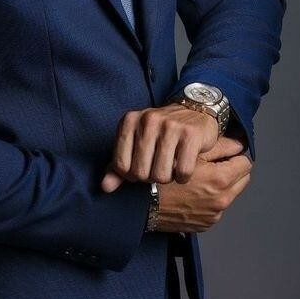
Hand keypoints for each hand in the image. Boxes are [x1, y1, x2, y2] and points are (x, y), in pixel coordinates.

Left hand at [100, 103, 218, 192]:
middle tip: (158, 166)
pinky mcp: (190, 134)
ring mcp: (170, 126)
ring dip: (168, 178)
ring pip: (161, 175)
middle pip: (141, 172)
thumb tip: (105, 187)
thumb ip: (119, 166)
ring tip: (171, 166)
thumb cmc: (160, 132)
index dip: (131, 175)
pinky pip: (183, 172)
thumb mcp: (136, 142)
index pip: (121, 165)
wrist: (194, 111)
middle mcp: (147, 120)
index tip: (141, 167)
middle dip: (150, 177)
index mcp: (129, 121)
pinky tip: (183, 167)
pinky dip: (183, 177)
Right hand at [150, 135, 252, 232]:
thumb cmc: (166, 172)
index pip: (245, 163)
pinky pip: (216, 207)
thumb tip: (239, 143)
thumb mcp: (192, 152)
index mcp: (220, 179)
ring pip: (230, 194)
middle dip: (232, 170)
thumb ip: (220, 146)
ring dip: (221, 185)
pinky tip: (193, 192)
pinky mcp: (205, 224)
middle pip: (242, 180)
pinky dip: (210, 199)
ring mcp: (214, 215)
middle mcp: (222, 200)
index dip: (234, 155)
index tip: (223, 153)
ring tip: (201, 177)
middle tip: (214, 163)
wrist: (143, 203)